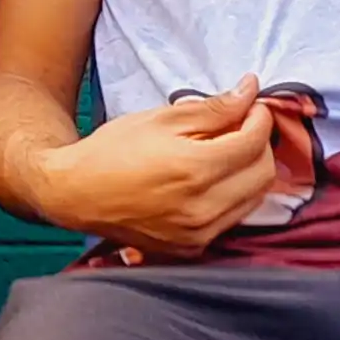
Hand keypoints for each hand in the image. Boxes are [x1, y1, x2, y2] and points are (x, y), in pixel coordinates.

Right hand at [30, 79, 282, 257]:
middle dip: (260, 144)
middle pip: (264, 173)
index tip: (252, 106)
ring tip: (225, 152)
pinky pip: (232, 219)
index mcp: (195, 169)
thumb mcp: (161, 119)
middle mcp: (202, 207)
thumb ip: (213, 108)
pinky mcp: (192, 248)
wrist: (75, 194)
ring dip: (249, 171)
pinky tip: (211, 180)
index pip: (255, 142)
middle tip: (241, 126)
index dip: (260, 118)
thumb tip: (249, 91)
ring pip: (254, 199)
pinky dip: (232, 196)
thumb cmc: (112, 151)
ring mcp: (199, 233)